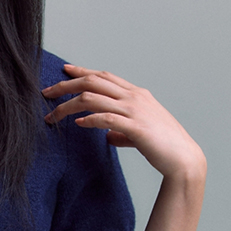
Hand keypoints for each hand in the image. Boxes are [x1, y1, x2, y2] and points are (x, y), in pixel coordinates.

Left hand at [42, 63, 205, 182]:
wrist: (184, 159)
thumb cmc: (163, 147)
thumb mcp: (140, 133)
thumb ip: (122, 131)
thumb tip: (107, 135)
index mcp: (136, 94)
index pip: (104, 75)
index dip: (82, 71)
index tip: (64, 70)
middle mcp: (134, 97)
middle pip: (93, 81)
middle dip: (66, 85)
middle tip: (46, 92)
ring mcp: (135, 110)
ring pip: (93, 98)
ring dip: (68, 106)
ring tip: (52, 116)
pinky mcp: (135, 127)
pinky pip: (105, 118)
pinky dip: (88, 120)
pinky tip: (78, 125)